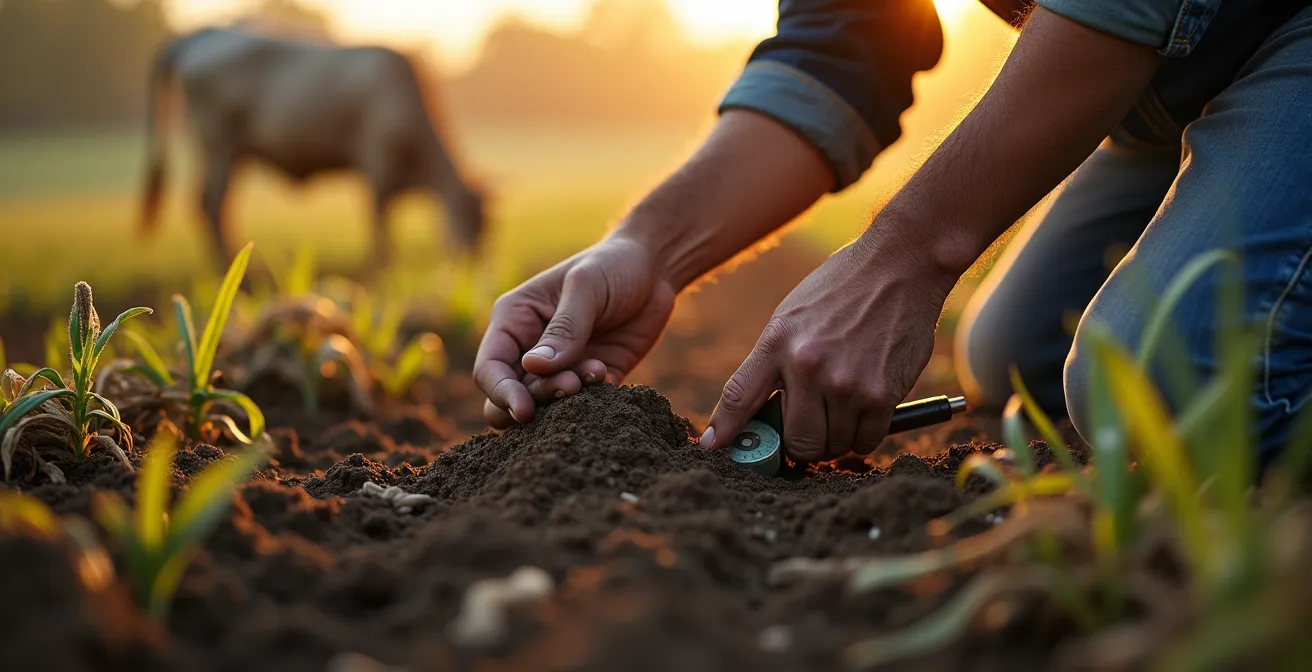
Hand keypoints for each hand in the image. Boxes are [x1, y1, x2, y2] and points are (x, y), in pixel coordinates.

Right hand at [475, 234, 676, 427]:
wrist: (654, 269)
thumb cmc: (612, 266)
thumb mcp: (586, 288)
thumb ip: (564, 328)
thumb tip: (533, 367)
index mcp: (514, 320)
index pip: (489, 368)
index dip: (500, 393)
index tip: (524, 409)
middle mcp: (530, 347)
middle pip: (511, 395)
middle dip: (535, 401)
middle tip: (571, 386)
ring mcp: (561, 366)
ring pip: (545, 404)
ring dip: (566, 400)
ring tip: (595, 372)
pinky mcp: (592, 378)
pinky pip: (584, 404)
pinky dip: (593, 398)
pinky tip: (607, 372)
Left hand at [701, 234, 951, 461]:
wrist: (899, 265)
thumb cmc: (841, 290)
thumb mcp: (791, 317)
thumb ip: (773, 362)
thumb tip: (756, 412)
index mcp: (777, 343)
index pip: (740, 397)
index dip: (725, 429)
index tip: (714, 446)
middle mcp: (807, 366)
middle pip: (797, 442)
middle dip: (802, 444)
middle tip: (810, 428)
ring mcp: (846, 383)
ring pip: (833, 447)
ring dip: (836, 439)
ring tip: (842, 408)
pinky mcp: (882, 393)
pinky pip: (865, 441)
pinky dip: (863, 436)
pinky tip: (864, 410)